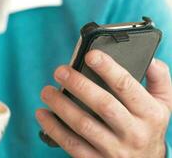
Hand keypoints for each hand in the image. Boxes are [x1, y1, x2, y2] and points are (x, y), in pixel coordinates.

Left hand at [36, 50, 171, 157]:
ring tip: (47, 91)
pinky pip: (71, 144)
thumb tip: (150, 59)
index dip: (108, 68)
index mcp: (149, 114)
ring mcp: (114, 150)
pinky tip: (42, 114)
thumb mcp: (163, 105)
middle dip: (79, 85)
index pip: (127, 86)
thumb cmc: (148, 128)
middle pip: (103, 104)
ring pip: (83, 125)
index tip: (90, 55)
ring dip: (61, 106)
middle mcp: (133, 133)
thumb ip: (159, 80)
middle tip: (60, 71)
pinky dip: (54, 128)